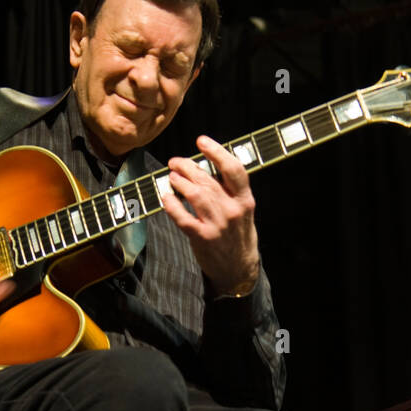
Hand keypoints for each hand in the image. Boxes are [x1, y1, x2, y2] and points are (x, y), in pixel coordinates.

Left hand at [162, 135, 260, 297]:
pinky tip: (166, 197)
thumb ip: (229, 191)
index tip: (201, 141)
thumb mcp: (243, 210)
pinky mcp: (203, 238)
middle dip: (188, 166)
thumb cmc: (238, 235)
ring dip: (179, 182)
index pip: (232, 169)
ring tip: (171, 177)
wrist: (238, 269)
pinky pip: (183, 218)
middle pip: (207, 179)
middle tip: (175, 162)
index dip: (216, 151)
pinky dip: (172, 205)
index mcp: (245, 200)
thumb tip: (205, 167)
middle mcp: (232, 210)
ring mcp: (217, 225)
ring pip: (195, 195)